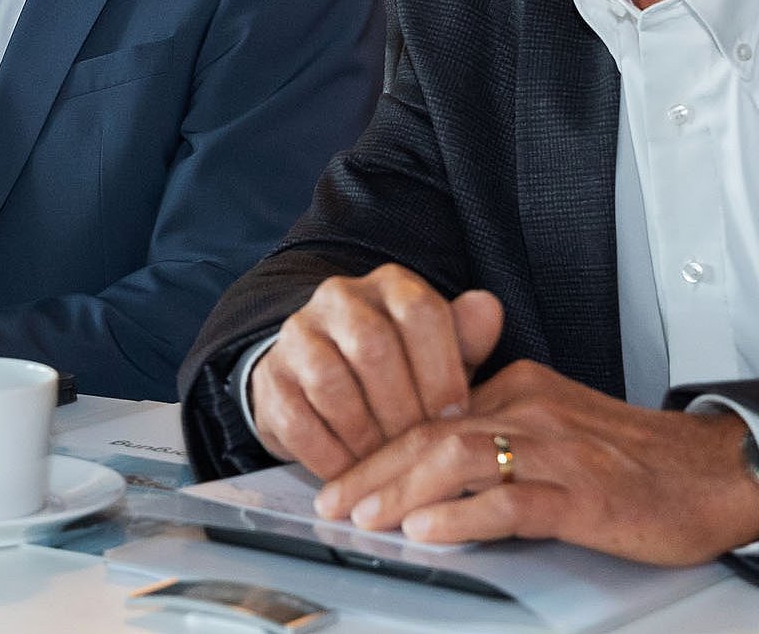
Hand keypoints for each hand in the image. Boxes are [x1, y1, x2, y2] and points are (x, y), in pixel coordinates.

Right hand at [251, 266, 503, 477]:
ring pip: (329, 380)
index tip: (456, 416)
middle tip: (421, 450)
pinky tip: (352, 473)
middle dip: (402, 407)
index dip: (441, 368)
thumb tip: (488, 309)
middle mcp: (339, 298)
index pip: (418, 310)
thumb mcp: (442, 355)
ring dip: (364, 433)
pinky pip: (296, 417)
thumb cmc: (402, 373)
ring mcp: (297, 334)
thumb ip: (468, 336)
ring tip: (387, 464)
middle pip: (371, 345)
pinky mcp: (270, 377)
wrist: (325, 385)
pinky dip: (328, 453)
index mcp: (389, 285)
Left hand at [311, 359, 758, 565]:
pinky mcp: (586, 494)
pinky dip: (462, 516)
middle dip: (374, 472)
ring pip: (459, 458)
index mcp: (523, 390)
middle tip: (334, 506)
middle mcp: (533, 411)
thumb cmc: (638, 462)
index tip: (342, 482)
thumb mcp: (559, 430)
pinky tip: (430, 531)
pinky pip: (511, 500)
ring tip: (366, 519)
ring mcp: (560, 452)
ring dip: (402, 490)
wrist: (719, 473)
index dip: (379, 451)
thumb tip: (435, 466)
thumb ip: (503, 436)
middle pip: (432, 434)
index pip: (431, 416)